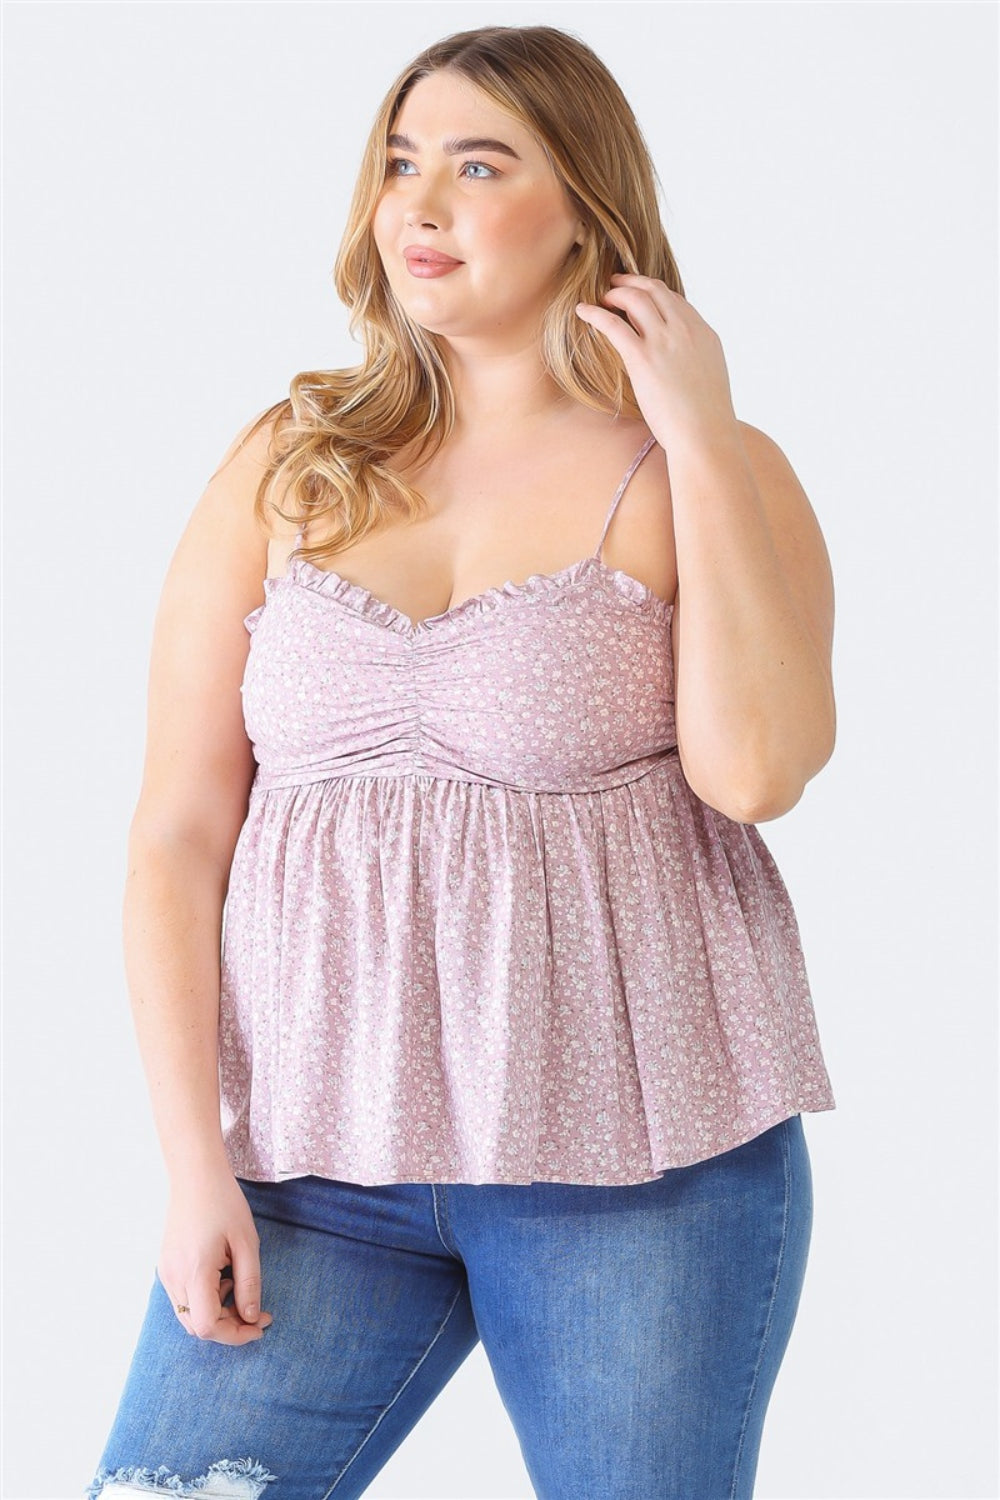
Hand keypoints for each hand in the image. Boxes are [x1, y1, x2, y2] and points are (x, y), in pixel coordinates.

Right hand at [157, 1165, 273, 1344]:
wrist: (195, 1175)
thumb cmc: (224, 1202)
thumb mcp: (246, 1242)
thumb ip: (249, 1283)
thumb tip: (252, 1317)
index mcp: (194, 1271)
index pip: (208, 1326)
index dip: (235, 1334)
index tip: (260, 1325)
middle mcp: (173, 1278)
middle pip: (197, 1326)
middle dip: (229, 1327)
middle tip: (258, 1312)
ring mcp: (166, 1273)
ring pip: (189, 1315)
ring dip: (217, 1313)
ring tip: (237, 1285)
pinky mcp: (166, 1267)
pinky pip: (184, 1298)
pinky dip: (205, 1299)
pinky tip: (222, 1276)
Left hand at [575, 274, 738, 448]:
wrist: (706, 437)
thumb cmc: (707, 422)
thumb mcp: (708, 382)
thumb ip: (694, 364)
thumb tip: (682, 369)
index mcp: (704, 334)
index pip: (676, 302)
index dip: (655, 295)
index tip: (641, 296)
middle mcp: (685, 330)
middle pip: (656, 291)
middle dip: (634, 283)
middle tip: (617, 284)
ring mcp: (665, 341)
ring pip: (635, 299)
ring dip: (616, 293)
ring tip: (603, 297)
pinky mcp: (643, 357)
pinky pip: (613, 325)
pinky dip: (595, 313)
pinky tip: (582, 311)